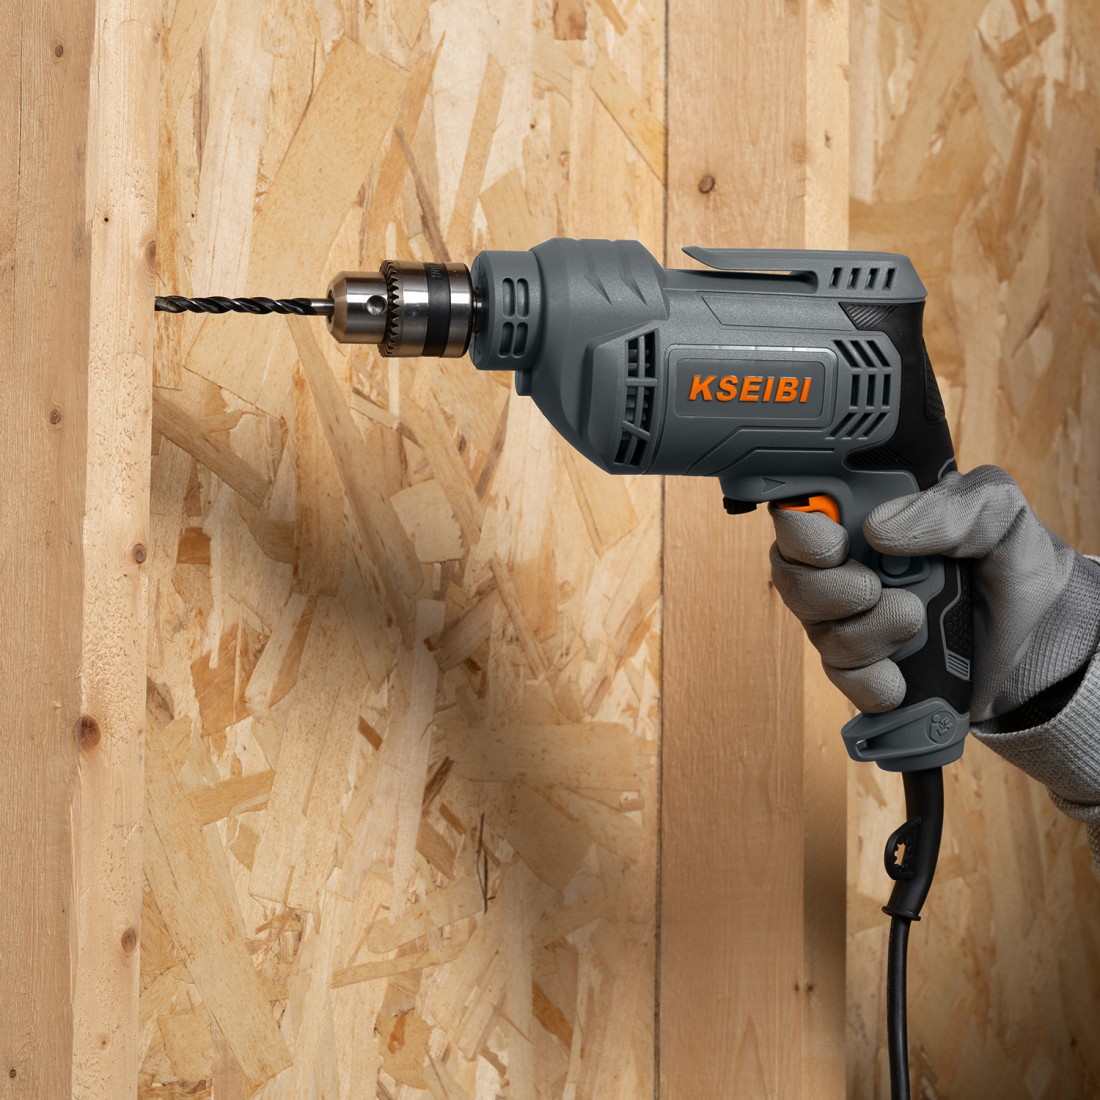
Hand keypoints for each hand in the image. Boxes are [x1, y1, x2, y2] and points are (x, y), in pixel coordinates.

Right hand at [769, 466, 1099, 725]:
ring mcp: (850, 621)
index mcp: (868, 517)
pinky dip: (871, 681)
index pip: (799, 511)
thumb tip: (881, 529)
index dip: (798, 526)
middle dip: (825, 588)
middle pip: (790, 576)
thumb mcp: (1000, 516)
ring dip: (864, 633)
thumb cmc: (1014, 568)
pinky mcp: (863, 672)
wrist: (1042, 645)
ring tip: (914, 620)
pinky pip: (840, 679)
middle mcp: (847, 568)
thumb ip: (952, 507)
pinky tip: (902, 676)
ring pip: (816, 631)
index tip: (830, 540)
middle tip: (869, 587)